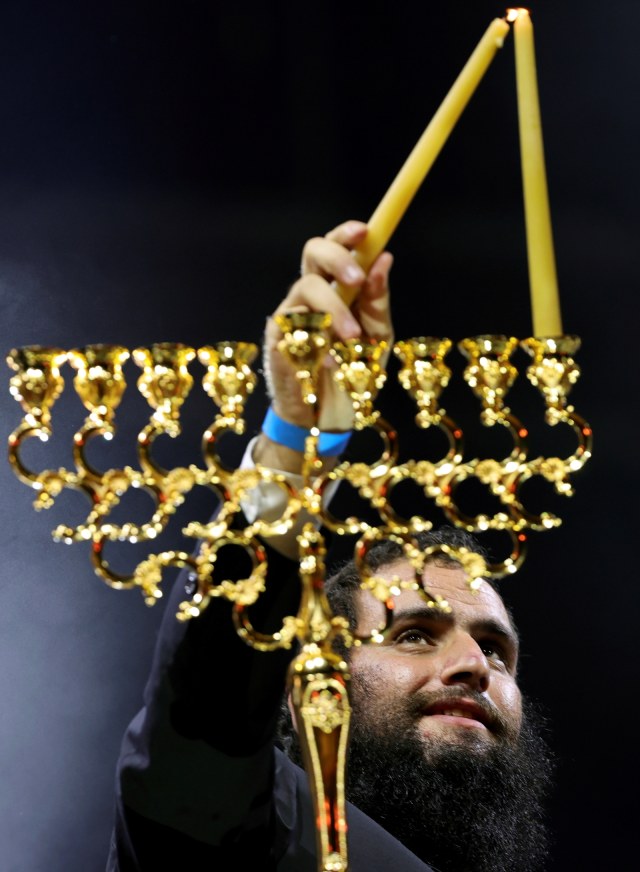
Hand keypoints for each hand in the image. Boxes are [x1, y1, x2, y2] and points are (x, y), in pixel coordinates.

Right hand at [262, 220, 393, 444]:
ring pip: (306, 287)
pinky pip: (293, 323)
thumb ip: (378, 301)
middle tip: (357, 278)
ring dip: (334, 308)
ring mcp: (293, 314)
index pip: (337, 248)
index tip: (365, 231)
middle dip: (336, 257)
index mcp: (338, 288)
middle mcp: (312, 294)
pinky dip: (317, 337)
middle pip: (312, 252)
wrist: (329, 418)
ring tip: (354, 337)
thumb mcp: (376, 337)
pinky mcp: (278, 338)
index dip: (346, 234)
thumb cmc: (352, 375)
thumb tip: (384, 258)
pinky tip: (329, 358)